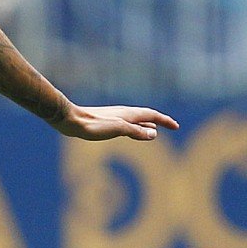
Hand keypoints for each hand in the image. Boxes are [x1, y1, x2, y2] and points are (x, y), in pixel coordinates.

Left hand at [55, 103, 178, 141]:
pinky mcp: (105, 121)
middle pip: (146, 116)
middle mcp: (123, 113)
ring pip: (136, 119)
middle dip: (158, 121)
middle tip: (169, 127)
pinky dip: (134, 128)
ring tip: (153, 131)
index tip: (176, 126)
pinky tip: (128, 132)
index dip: (165, 121)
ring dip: (147, 124)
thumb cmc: (93, 126)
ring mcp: (114, 116)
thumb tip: (154, 134)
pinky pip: (126, 124)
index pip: (152, 116)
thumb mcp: (117, 129)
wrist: (70, 120)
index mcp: (128, 114)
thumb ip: (135, 131)